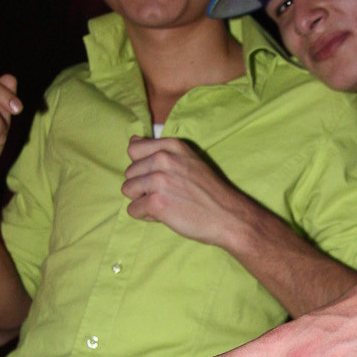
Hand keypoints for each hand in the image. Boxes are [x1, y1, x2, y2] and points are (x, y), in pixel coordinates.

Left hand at [122, 136, 245, 244]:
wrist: (228, 215)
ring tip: (166, 203)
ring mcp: (158, 180)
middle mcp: (163, 158)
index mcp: (171, 146)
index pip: (134, 149)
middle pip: (130, 173)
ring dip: (143, 201)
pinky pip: (133, 210)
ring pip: (128, 190)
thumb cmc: (208, 191)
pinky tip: (166, 215)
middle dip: (143, 186)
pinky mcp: (155, 202)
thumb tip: (132, 139)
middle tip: (168, 194)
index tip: (160, 176)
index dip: (143, 167)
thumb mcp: (188, 159)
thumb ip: (159, 150)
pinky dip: (146, 216)